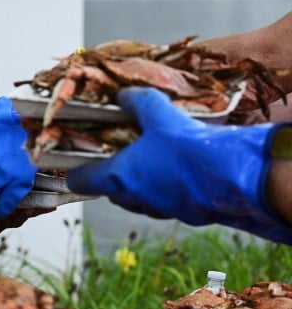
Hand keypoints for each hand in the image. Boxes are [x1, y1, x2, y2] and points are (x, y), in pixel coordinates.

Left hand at [67, 87, 291, 243]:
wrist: (235, 178)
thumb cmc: (188, 148)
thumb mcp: (158, 113)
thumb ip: (136, 102)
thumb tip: (122, 95)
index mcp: (117, 178)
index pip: (80, 181)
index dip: (75, 170)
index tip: (74, 161)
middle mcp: (134, 198)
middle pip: (111, 189)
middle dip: (113, 172)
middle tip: (121, 151)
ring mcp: (160, 209)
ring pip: (140, 197)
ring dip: (142, 181)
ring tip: (154, 157)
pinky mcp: (186, 213)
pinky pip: (167, 200)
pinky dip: (167, 186)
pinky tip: (181, 167)